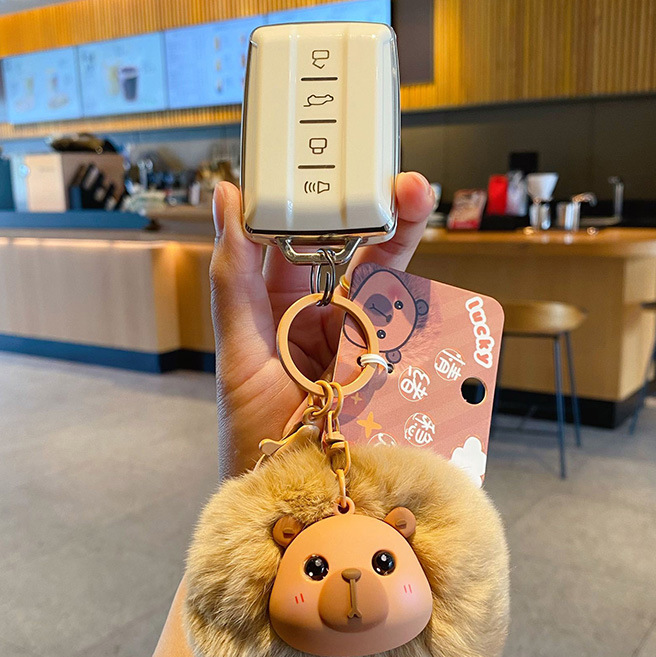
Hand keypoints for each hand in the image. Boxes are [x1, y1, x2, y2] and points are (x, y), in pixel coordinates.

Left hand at [210, 172, 435, 478]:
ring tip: (416, 197)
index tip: (328, 161)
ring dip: (403, 238)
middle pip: (354, 248)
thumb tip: (223, 195)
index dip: (315, 198)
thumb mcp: (239, 347)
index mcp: (279, 300)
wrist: (291, 494)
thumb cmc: (251, 428)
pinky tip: (431, 266)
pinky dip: (424, 295)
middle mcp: (321, 313)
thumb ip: (234, 274)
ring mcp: (358, 336)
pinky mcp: (389, 364)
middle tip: (394, 176)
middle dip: (375, 210)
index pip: (301, 235)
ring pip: (386, 277)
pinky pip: (409, 323)